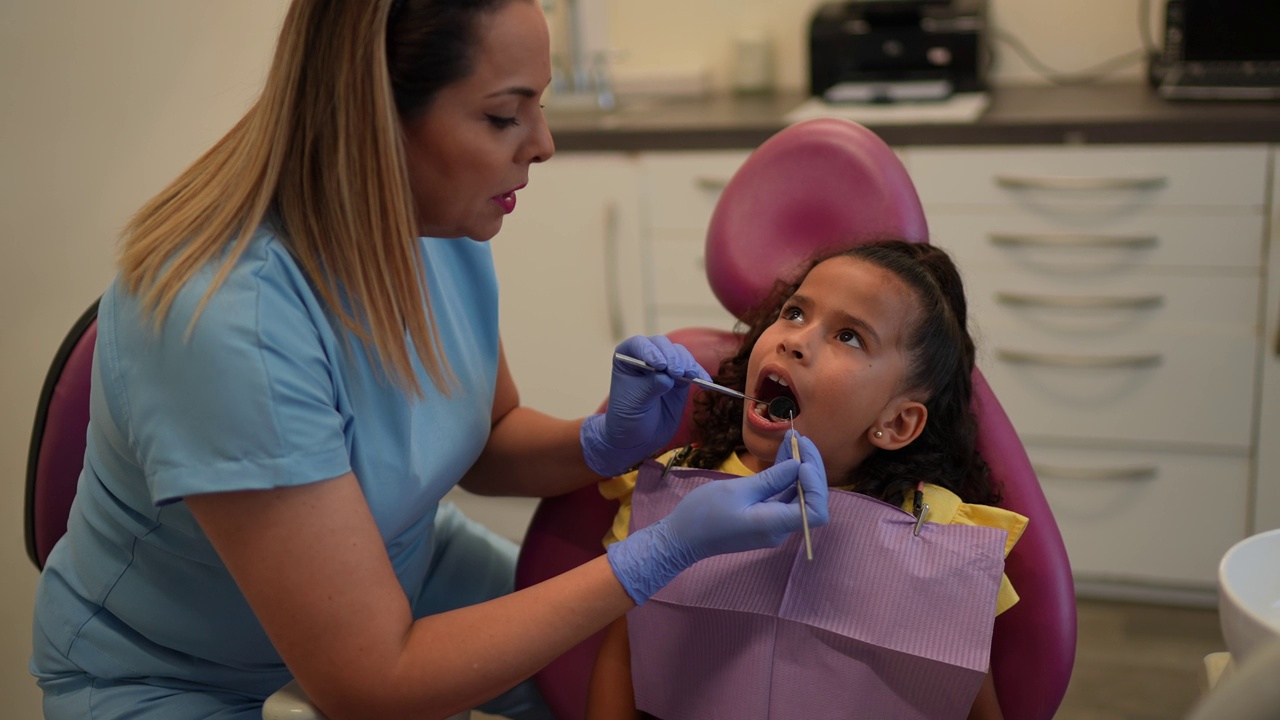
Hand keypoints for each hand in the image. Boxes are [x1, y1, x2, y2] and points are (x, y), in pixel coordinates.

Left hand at [580, 336, 708, 476]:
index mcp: (627, 358)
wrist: (637, 437)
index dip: (650, 350)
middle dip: (672, 356)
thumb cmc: (627, 417)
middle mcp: (647, 357)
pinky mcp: (680, 379)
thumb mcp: (635, 402)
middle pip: (663, 345)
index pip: (639, 345)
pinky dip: (700, 374)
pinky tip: (705, 381)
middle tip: (677, 372)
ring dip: (687, 363)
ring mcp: (665, 367)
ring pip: (680, 354)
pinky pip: (692, 370)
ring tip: (691, 376)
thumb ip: (650, 387)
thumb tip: (667, 377)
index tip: (659, 365)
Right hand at [606, 431, 829, 603]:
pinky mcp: (763, 517)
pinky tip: (783, 454)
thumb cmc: (704, 514)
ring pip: (797, 494)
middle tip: (800, 439)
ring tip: (793, 440)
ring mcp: (772, 523)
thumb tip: (798, 466)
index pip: (816, 511)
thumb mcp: (736, 491)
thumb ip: (771, 480)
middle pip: (810, 499)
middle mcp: (780, 527)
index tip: (801, 461)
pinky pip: (782, 496)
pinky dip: (785, 475)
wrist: (681, 537)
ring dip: (798, 467)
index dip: (816, 484)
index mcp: (775, 525)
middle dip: (809, 468)